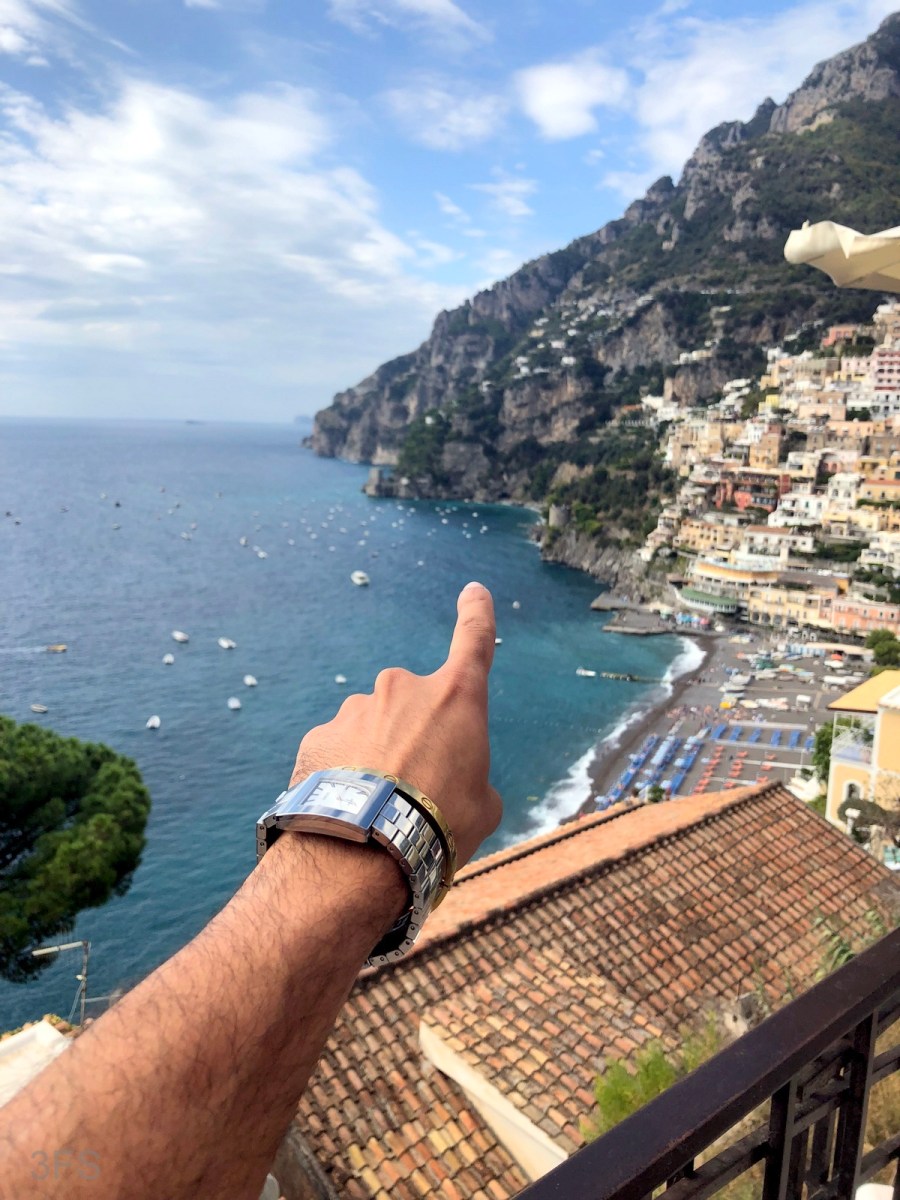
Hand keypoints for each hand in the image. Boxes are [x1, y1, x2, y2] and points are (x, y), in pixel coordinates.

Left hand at [290, 582, 501, 865]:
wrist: (366, 848)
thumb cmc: (439, 825)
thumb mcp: (482, 806)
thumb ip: (471, 778)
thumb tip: (455, 783)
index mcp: (455, 697)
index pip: (474, 640)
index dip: (475, 613)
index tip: (473, 591)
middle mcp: (404, 689)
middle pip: (414, 705)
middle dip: (415, 735)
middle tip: (417, 787)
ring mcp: (357, 708)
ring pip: (373, 727)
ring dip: (377, 756)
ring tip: (381, 807)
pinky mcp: (320, 735)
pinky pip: (339, 750)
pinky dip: (345, 773)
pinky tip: (349, 808)